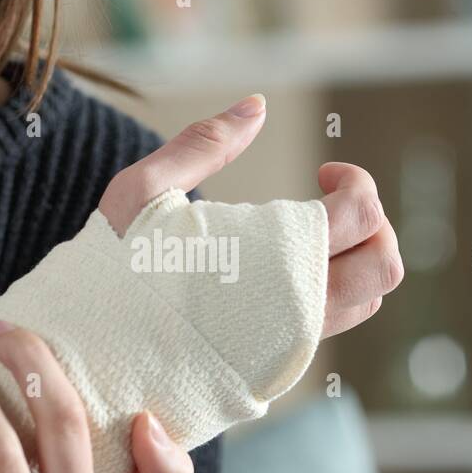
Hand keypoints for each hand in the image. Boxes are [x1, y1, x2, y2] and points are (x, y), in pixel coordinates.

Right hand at [98, 94, 403, 339]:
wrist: (87, 357)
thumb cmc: (109, 271)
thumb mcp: (144, 192)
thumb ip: (205, 144)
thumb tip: (257, 104)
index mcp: (274, 264)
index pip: (361, 214)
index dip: (356, 181)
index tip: (322, 171)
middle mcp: (296, 312)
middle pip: (384, 265)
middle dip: (372, 223)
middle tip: (329, 203)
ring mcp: (289, 347)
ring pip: (367, 300)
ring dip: (354, 258)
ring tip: (307, 237)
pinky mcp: (275, 368)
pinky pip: (332, 327)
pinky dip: (330, 291)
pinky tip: (283, 271)